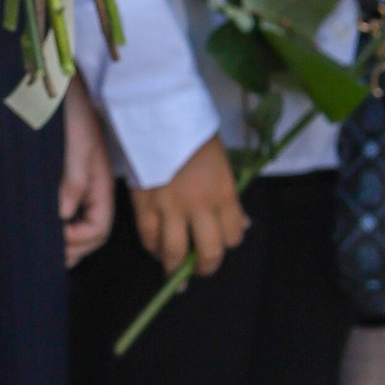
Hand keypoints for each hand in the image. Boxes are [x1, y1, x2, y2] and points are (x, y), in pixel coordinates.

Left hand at [58, 76, 115, 264]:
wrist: (60, 82)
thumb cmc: (72, 109)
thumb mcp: (75, 143)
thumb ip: (73, 179)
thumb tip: (63, 216)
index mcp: (99, 182)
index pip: (98, 228)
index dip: (78, 241)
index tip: (54, 240)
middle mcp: (93, 187)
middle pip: (92, 231)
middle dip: (73, 248)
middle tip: (44, 254)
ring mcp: (80, 182)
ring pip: (80, 222)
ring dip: (66, 239)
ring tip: (43, 247)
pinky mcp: (66, 175)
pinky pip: (68, 207)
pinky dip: (58, 223)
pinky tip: (43, 224)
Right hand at [130, 138, 246, 278]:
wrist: (157, 113)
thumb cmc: (193, 132)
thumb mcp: (222, 162)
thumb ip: (229, 197)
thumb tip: (240, 225)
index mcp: (223, 192)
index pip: (232, 236)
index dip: (230, 241)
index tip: (224, 240)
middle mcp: (199, 206)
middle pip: (208, 252)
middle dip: (206, 267)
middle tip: (202, 269)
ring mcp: (169, 207)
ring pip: (174, 252)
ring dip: (176, 267)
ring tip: (176, 272)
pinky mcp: (143, 204)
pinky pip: (148, 237)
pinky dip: (153, 247)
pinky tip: (156, 249)